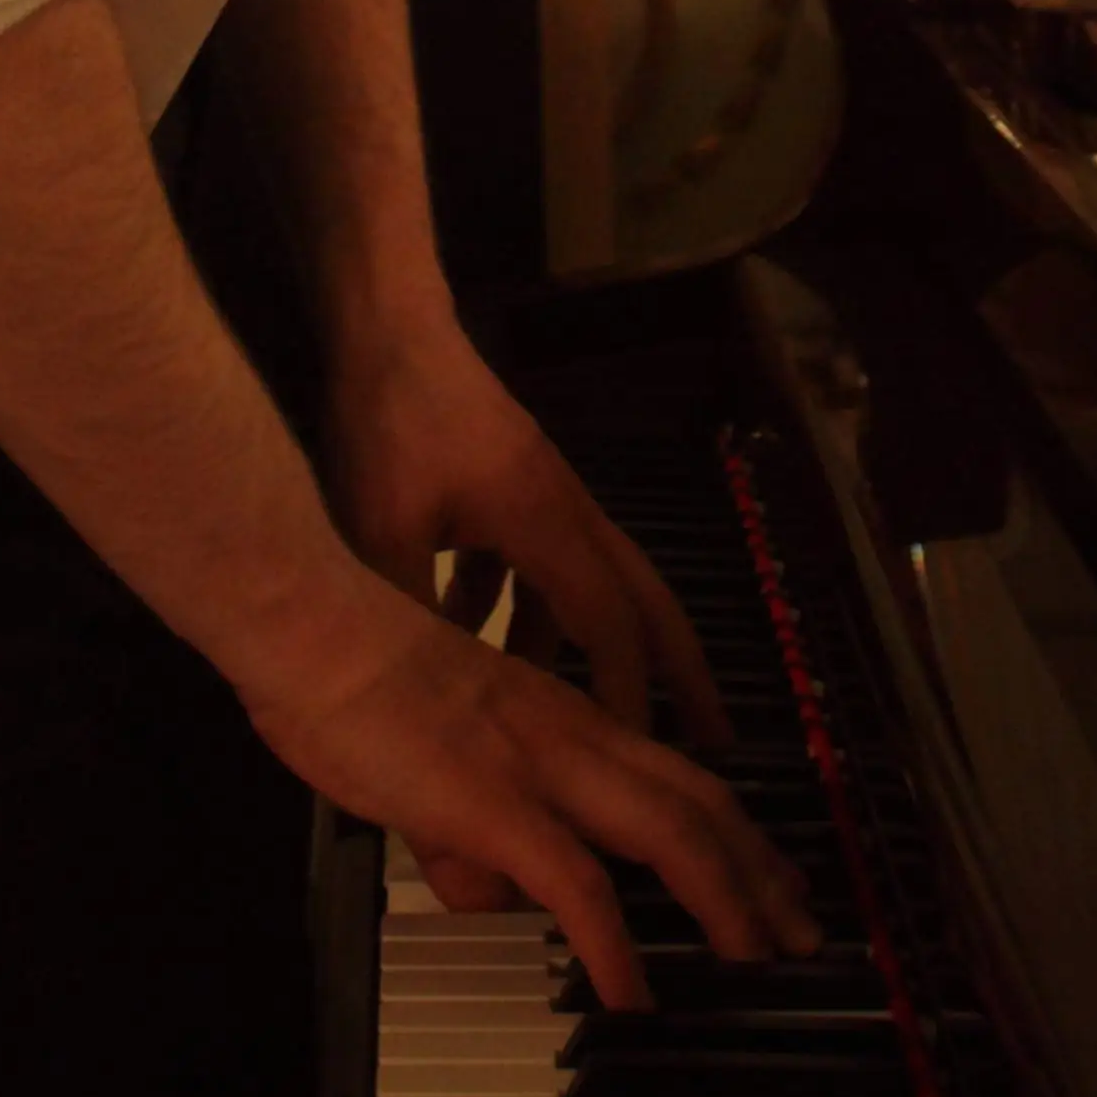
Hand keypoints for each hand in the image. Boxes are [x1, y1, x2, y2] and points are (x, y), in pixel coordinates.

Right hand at [239, 571, 820, 1010]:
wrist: (312, 630)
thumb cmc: (352, 679)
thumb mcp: (429, 763)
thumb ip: (466, 827)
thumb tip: (485, 891)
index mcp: (561, 721)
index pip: (675, 774)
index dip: (733, 829)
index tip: (767, 876)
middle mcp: (574, 737)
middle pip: (700, 802)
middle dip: (762, 872)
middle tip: (802, 932)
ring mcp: (541, 768)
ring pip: (670, 832)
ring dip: (727, 900)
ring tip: (758, 960)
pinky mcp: (496, 804)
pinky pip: (577, 886)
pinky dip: (615, 945)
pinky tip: (629, 995)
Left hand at [324, 309, 723, 750]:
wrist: (385, 330)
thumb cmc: (390, 425)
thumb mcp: (380, 533)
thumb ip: (403, 617)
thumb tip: (404, 706)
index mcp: (549, 527)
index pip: (609, 629)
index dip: (625, 698)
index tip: (640, 766)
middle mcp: (567, 515)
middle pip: (647, 604)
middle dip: (683, 676)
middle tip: (717, 745)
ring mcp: (544, 499)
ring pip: (596, 587)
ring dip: (601, 651)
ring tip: (600, 721)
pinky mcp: (513, 490)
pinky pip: (539, 568)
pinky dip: (525, 614)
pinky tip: (474, 642)